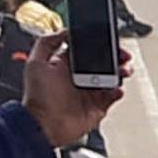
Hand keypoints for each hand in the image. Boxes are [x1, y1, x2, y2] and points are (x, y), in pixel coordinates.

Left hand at [9, 35, 121, 150]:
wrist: (43, 125)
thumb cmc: (36, 97)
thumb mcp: (35, 63)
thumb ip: (47, 43)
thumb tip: (65, 31)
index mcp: (66, 66)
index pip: (87, 51)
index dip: (99, 45)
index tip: (108, 42)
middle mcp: (79, 78)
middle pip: (103, 63)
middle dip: (115, 58)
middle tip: (122, 55)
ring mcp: (89, 93)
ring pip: (111, 78)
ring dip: (120, 73)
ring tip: (123, 71)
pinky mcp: (97, 107)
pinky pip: (113, 96)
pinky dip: (118, 91)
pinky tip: (116, 88)